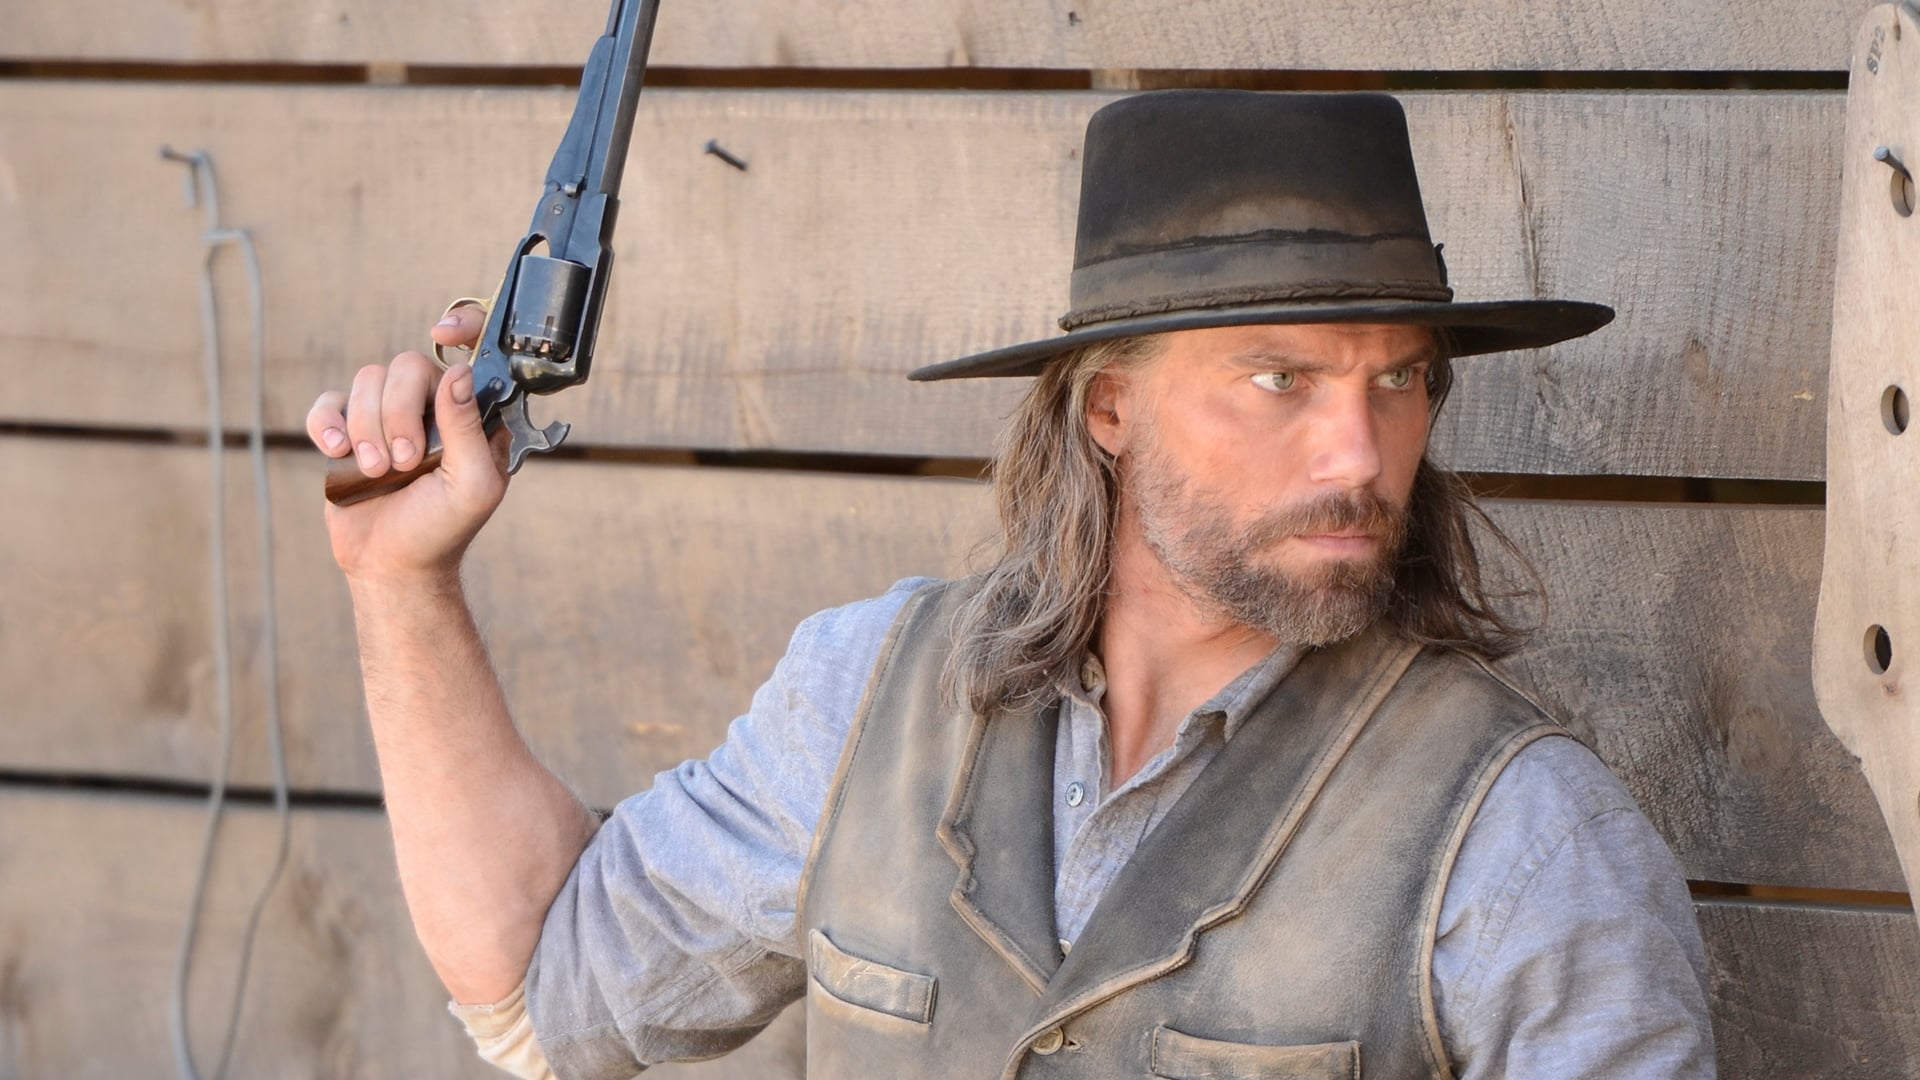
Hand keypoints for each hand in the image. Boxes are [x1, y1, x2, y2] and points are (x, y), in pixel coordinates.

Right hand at [307, 305, 509, 585]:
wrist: (392, 564)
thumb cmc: (442, 528)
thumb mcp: (472, 485)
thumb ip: (467, 428)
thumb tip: (458, 370)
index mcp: (471, 414)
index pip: (469, 353)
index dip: (462, 325)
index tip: (442, 331)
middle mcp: (431, 406)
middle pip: (407, 367)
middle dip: (398, 415)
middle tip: (406, 462)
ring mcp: (386, 415)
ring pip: (365, 380)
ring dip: (367, 429)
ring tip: (378, 474)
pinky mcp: (347, 430)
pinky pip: (328, 402)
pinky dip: (327, 423)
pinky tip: (337, 452)